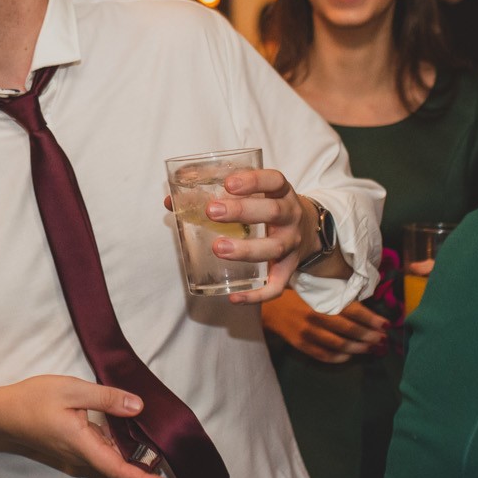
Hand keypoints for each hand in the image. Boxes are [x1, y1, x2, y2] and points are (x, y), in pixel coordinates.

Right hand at [0, 376, 173, 477]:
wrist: (3, 413)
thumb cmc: (34, 400)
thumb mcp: (72, 390)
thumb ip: (106, 399)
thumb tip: (138, 407)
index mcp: (84, 445)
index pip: (119, 470)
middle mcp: (82, 456)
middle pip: (118, 470)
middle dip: (144, 473)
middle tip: (169, 468)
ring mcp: (76, 453)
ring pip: (110, 460)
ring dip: (132, 459)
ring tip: (156, 449)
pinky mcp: (72, 446)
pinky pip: (100, 451)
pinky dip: (118, 447)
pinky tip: (128, 432)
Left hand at [168, 166, 312, 303]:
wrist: (308, 229)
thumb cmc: (266, 206)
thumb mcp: (254, 194)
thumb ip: (215, 195)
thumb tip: (169, 201)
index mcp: (281, 192)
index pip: (274, 180)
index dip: (254, 181)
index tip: (228, 184)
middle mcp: (290, 216)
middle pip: (273, 212)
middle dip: (242, 212)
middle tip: (211, 212)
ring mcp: (292, 243)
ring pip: (274, 248)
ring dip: (246, 249)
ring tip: (219, 248)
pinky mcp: (289, 269)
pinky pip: (277, 285)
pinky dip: (257, 295)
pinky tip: (235, 297)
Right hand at [261, 289, 386, 363]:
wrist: (268, 307)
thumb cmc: (297, 296)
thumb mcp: (317, 292)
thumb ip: (337, 300)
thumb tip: (365, 311)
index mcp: (322, 301)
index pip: (353, 311)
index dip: (372, 319)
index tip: (386, 325)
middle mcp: (316, 317)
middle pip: (349, 329)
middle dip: (369, 336)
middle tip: (382, 340)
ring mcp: (308, 333)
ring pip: (339, 344)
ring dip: (358, 348)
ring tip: (370, 349)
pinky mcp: (301, 345)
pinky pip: (323, 355)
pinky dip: (338, 357)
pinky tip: (349, 356)